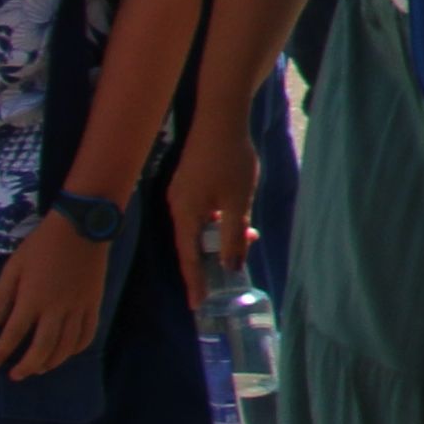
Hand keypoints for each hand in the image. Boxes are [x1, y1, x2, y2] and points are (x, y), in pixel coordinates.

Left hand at [0, 210, 108, 378]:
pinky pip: (88, 334)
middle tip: (16, 376)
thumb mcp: (13, 266)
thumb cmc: (42, 245)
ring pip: (66, 345)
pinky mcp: (94, 304)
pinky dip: (77, 348)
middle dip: (28, 365)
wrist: (81, 227)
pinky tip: (67, 353)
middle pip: (42, 347)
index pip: (14, 333)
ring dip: (52, 361)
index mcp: (32, 298)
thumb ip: (1, 296)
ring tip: (39, 369)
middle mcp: (56, 308)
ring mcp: (78, 307)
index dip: (1, 351)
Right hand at [165, 117, 259, 297]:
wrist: (221, 117)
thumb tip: (230, 265)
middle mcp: (177, 206)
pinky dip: (217, 222)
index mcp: (185, 214)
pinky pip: (201, 212)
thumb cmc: (230, 159)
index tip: (197, 305)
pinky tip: (237, 220)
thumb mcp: (238, 201)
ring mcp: (182, 193)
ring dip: (218, 239)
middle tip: (224, 281)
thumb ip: (233, 234)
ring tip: (245, 244)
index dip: (195, 281)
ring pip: (199, 227)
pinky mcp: (190, 182)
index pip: (188, 257)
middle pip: (191, 243)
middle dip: (209, 262)